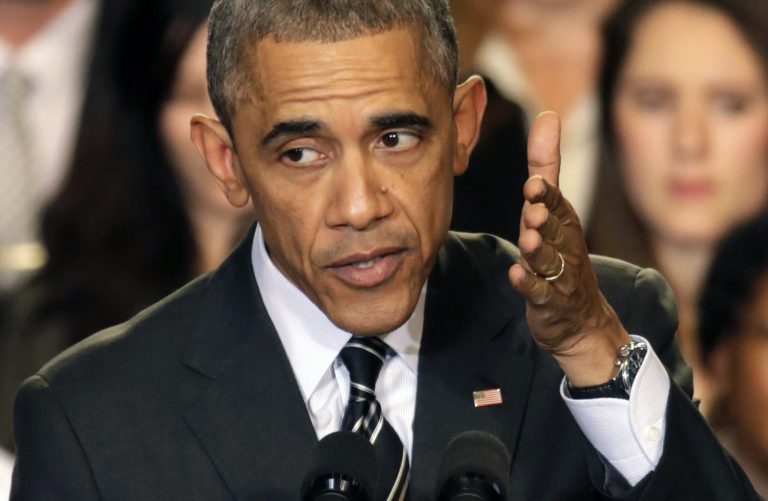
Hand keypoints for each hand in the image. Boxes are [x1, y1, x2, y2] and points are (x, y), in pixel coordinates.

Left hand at [508, 112, 630, 386]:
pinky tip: (517, 276)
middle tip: (532, 210)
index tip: (534, 183)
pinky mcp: (548, 303)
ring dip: (538, 251)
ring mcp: (557, 276)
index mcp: (564, 222)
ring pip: (548, 262)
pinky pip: (539, 294)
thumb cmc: (560, 253)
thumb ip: (547, 166)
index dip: (545, 195)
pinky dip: (529, 286)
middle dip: (544, 219)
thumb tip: (548, 115)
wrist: (580, 319)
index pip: (556, 203)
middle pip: (554, 230)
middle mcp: (563, 246)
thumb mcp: (553, 209)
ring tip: (528, 239)